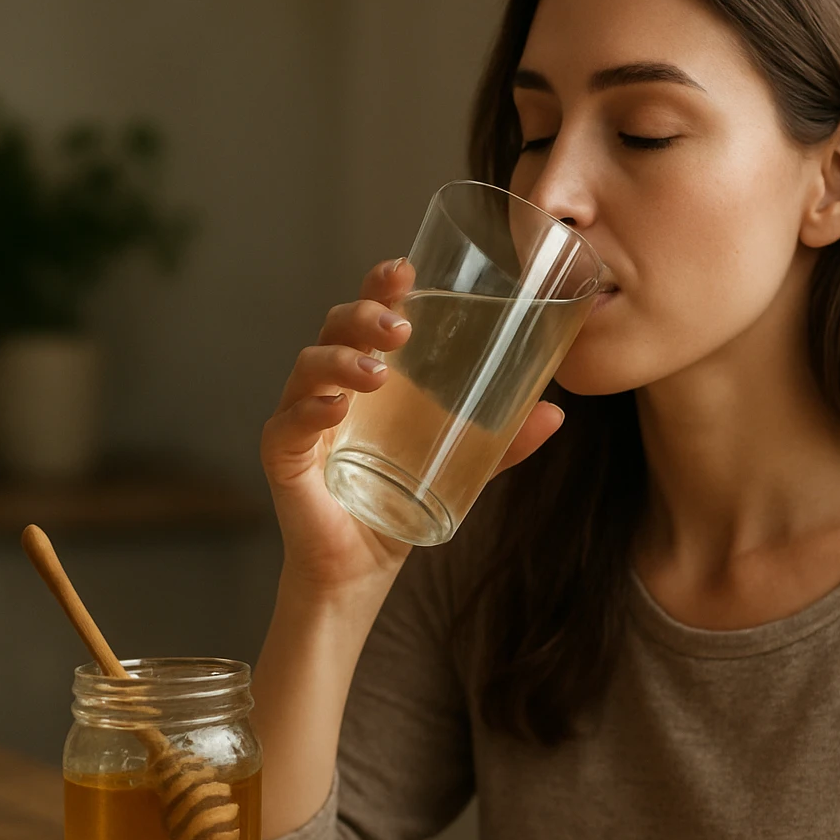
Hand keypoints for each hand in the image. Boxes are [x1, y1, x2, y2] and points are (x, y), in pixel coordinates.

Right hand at [260, 257, 565, 601]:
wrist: (362, 571)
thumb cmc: (400, 504)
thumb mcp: (462, 467)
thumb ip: (503, 442)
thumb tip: (555, 413)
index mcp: (367, 375)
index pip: (367, 314)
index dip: (379, 285)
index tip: (405, 268)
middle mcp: (330, 386)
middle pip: (334, 327)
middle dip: (363, 315)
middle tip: (400, 326)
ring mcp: (302, 419)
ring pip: (308, 367)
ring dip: (341, 360)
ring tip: (378, 373)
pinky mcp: (284, 458)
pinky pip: (286, 425)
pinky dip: (308, 411)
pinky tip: (334, 408)